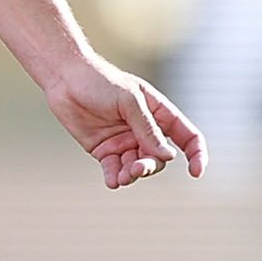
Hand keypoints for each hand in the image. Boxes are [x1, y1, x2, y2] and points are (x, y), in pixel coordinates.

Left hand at [42, 56, 207, 189]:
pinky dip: (115, 178)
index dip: (196, 155)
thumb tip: (168, 156)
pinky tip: (113, 181)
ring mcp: (125, 142)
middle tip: (137, 168)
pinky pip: (115, 170)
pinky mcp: (105, 151)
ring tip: (123, 177)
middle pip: (159, 158)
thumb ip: (148, 129)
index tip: (196, 173)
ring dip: (133, 174)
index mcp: (159, 113)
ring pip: (138, 167)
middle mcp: (145, 130)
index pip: (187, 136)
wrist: (65, 79)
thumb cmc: (100, 82)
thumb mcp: (129, 101)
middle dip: (150, 166)